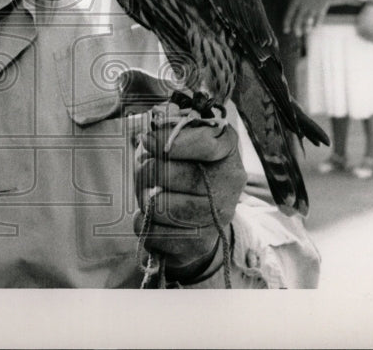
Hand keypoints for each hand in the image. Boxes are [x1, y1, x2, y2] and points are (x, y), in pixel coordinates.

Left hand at [134, 101, 245, 280]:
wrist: (197, 213)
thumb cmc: (181, 165)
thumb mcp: (175, 139)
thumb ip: (166, 129)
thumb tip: (150, 131)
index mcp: (226, 148)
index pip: (203, 144)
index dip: (167, 141)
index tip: (145, 139)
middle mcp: (230, 184)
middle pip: (174, 176)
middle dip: (147, 172)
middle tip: (144, 170)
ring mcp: (218, 218)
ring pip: (161, 208)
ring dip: (143, 200)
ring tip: (149, 194)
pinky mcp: (200, 245)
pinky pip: (155, 235)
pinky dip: (143, 226)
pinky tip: (151, 218)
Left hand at [284, 0, 332, 36]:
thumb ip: (295, 7)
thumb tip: (292, 19)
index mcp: (295, 1)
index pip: (289, 14)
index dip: (286, 24)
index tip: (286, 31)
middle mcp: (303, 5)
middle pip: (298, 20)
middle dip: (296, 29)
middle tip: (296, 34)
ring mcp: (312, 7)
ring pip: (308, 21)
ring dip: (306, 28)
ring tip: (305, 32)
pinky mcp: (321, 9)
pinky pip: (318, 20)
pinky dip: (316, 25)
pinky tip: (314, 27)